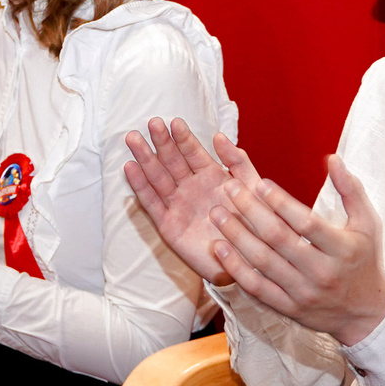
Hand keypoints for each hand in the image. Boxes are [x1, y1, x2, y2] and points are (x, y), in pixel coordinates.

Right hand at [121, 119, 264, 284]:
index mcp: (211, 177)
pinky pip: (152, 203)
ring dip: (145, 158)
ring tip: (133, 139)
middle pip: (172, 161)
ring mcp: (178, 205)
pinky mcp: (168, 226)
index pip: (193, 153)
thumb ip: (239, 162)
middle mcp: (191, 188)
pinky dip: (140, 186)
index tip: (174, 122)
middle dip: (161, 142)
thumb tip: (218, 136)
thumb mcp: (253, 189)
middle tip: (151, 123)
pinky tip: (130, 168)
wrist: (248, 263)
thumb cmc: (254, 226)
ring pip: (158, 177)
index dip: (184, 138)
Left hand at [204, 155, 384, 345]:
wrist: (365, 314)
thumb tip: (332, 158)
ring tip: (217, 214)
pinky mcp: (289, 308)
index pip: (307, 223)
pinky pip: (257, 288)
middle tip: (228, 189)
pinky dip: (235, 268)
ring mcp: (304, 292)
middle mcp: (322, 272)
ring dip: (236, 236)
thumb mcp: (367, 223)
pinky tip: (220, 249)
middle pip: (279, 239)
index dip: (281, 202)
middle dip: (250, 211)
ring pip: (263, 262)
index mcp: (342, 249)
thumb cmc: (364, 260)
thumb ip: (350, 189)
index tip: (260, 183)